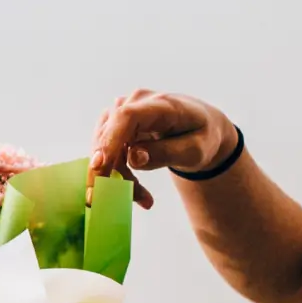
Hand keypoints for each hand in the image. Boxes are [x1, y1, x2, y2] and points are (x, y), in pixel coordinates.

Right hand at [88, 89, 238, 208]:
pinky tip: (139, 192)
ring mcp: (125, 111)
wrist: (202, 130)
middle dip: (112, 171)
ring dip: (118, 176)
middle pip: (110, 134)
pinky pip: (108, 151)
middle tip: (132, 200)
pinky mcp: (118, 124)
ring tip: (145, 198)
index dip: (109, 140)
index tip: (99, 166)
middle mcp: (137, 102)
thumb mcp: (195, 151)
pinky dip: (119, 174)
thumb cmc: (203, 138)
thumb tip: (134, 157)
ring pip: (105, 146)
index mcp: (162, 105)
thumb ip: (166, 153)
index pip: (126, 117)